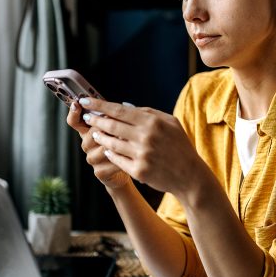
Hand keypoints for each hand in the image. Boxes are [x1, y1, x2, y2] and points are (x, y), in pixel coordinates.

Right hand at [66, 102, 131, 189]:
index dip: (73, 113)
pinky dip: (122, 157)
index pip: (74, 121)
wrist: (127, 168)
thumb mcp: (119, 127)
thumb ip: (116, 117)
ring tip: (129, 140)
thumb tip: (122, 104)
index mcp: (88, 131)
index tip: (77, 103)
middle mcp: (87, 144)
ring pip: (102, 147)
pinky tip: (131, 155)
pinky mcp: (100, 172)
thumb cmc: (123, 143)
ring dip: (117, 142)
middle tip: (121, 124)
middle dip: (107, 127)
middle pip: (91, 132)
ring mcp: (92, 159)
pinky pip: (111, 161)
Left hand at [78, 98, 213, 199]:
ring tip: (95, 133)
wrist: (189, 175)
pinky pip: (117, 159)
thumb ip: (148, 112)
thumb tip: (124, 106)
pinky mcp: (138, 171)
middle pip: (111, 125)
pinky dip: (110, 153)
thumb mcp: (170, 122)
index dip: (99, 105)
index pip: (119, 110)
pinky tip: (107, 149)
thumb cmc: (180, 145)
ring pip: (111, 143)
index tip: (85, 101)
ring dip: (100, 137)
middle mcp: (146, 137)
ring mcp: (141, 155)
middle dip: (95, 120)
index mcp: (153, 122)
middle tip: (88, 117)